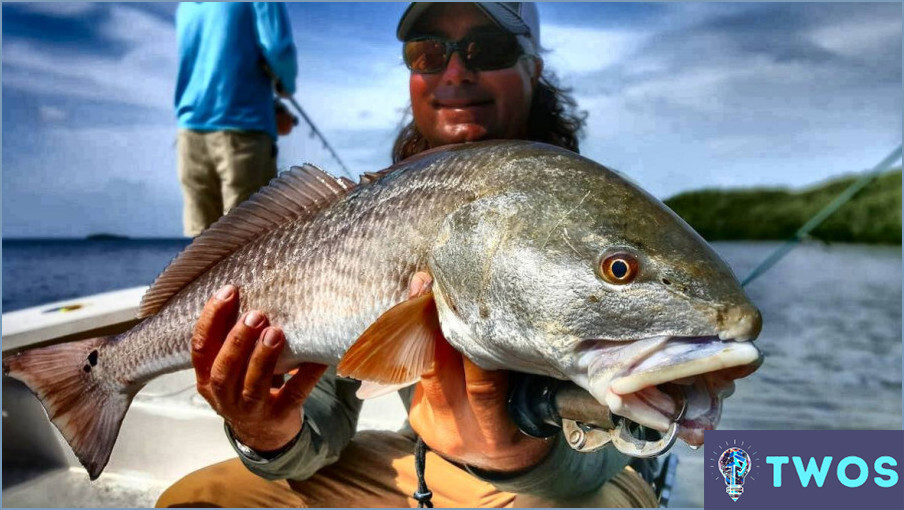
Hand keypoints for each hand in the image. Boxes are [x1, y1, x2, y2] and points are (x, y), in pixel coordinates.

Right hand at [191, 285, 326, 451]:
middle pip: (222, 370)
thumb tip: (247, 290)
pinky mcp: (280, 416)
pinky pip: (294, 393)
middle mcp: (224, 397)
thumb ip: (233, 337)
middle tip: (256, 315)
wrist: (264, 434)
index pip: (200, 348)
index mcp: (206, 379)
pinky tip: (317, 356)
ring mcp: (252, 410)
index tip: (229, 291)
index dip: (211, 318)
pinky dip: (306, 374)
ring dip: (263, 358)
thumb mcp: (231, 366)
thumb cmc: (245, 385)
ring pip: (253, 386)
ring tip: (276, 332)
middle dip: (237, 341)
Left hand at [406, 273, 552, 472]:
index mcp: (496, 432)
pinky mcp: (416, 418)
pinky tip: (417, 313)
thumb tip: (503, 312)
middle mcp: (459, 430)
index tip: (471, 305)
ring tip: (422, 288)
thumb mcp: (534, 403)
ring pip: (421, 368)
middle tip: (433, 285)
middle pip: (437, 371)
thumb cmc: (527, 423)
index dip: (473, 345)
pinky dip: (417, 343)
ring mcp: (432, 426)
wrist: (503, 463)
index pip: (483, 385)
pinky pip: (414, 374)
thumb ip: (516, 368)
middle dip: (433, 324)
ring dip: (420, 327)